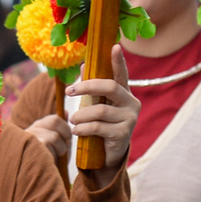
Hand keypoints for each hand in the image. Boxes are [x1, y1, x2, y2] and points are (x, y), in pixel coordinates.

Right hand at [23, 113, 68, 161]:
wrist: (35, 179)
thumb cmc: (49, 161)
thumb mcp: (57, 143)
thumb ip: (60, 129)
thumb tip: (65, 112)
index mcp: (39, 126)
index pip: (55, 119)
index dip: (65, 129)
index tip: (66, 140)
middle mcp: (32, 128)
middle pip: (55, 122)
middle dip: (64, 136)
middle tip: (63, 149)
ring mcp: (29, 137)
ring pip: (53, 136)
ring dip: (59, 149)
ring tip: (54, 157)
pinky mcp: (29, 146)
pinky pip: (47, 144)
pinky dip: (53, 154)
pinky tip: (49, 160)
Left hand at [67, 45, 139, 180]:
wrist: (109, 155)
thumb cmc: (102, 125)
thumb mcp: (96, 105)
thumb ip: (92, 87)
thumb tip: (85, 64)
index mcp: (124, 93)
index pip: (121, 74)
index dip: (118, 61)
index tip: (114, 46)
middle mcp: (131, 103)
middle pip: (110, 88)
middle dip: (87, 87)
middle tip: (69, 91)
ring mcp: (129, 119)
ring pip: (100, 110)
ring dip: (81, 115)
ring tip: (73, 120)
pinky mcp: (123, 134)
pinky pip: (98, 127)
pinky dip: (83, 128)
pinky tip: (76, 131)